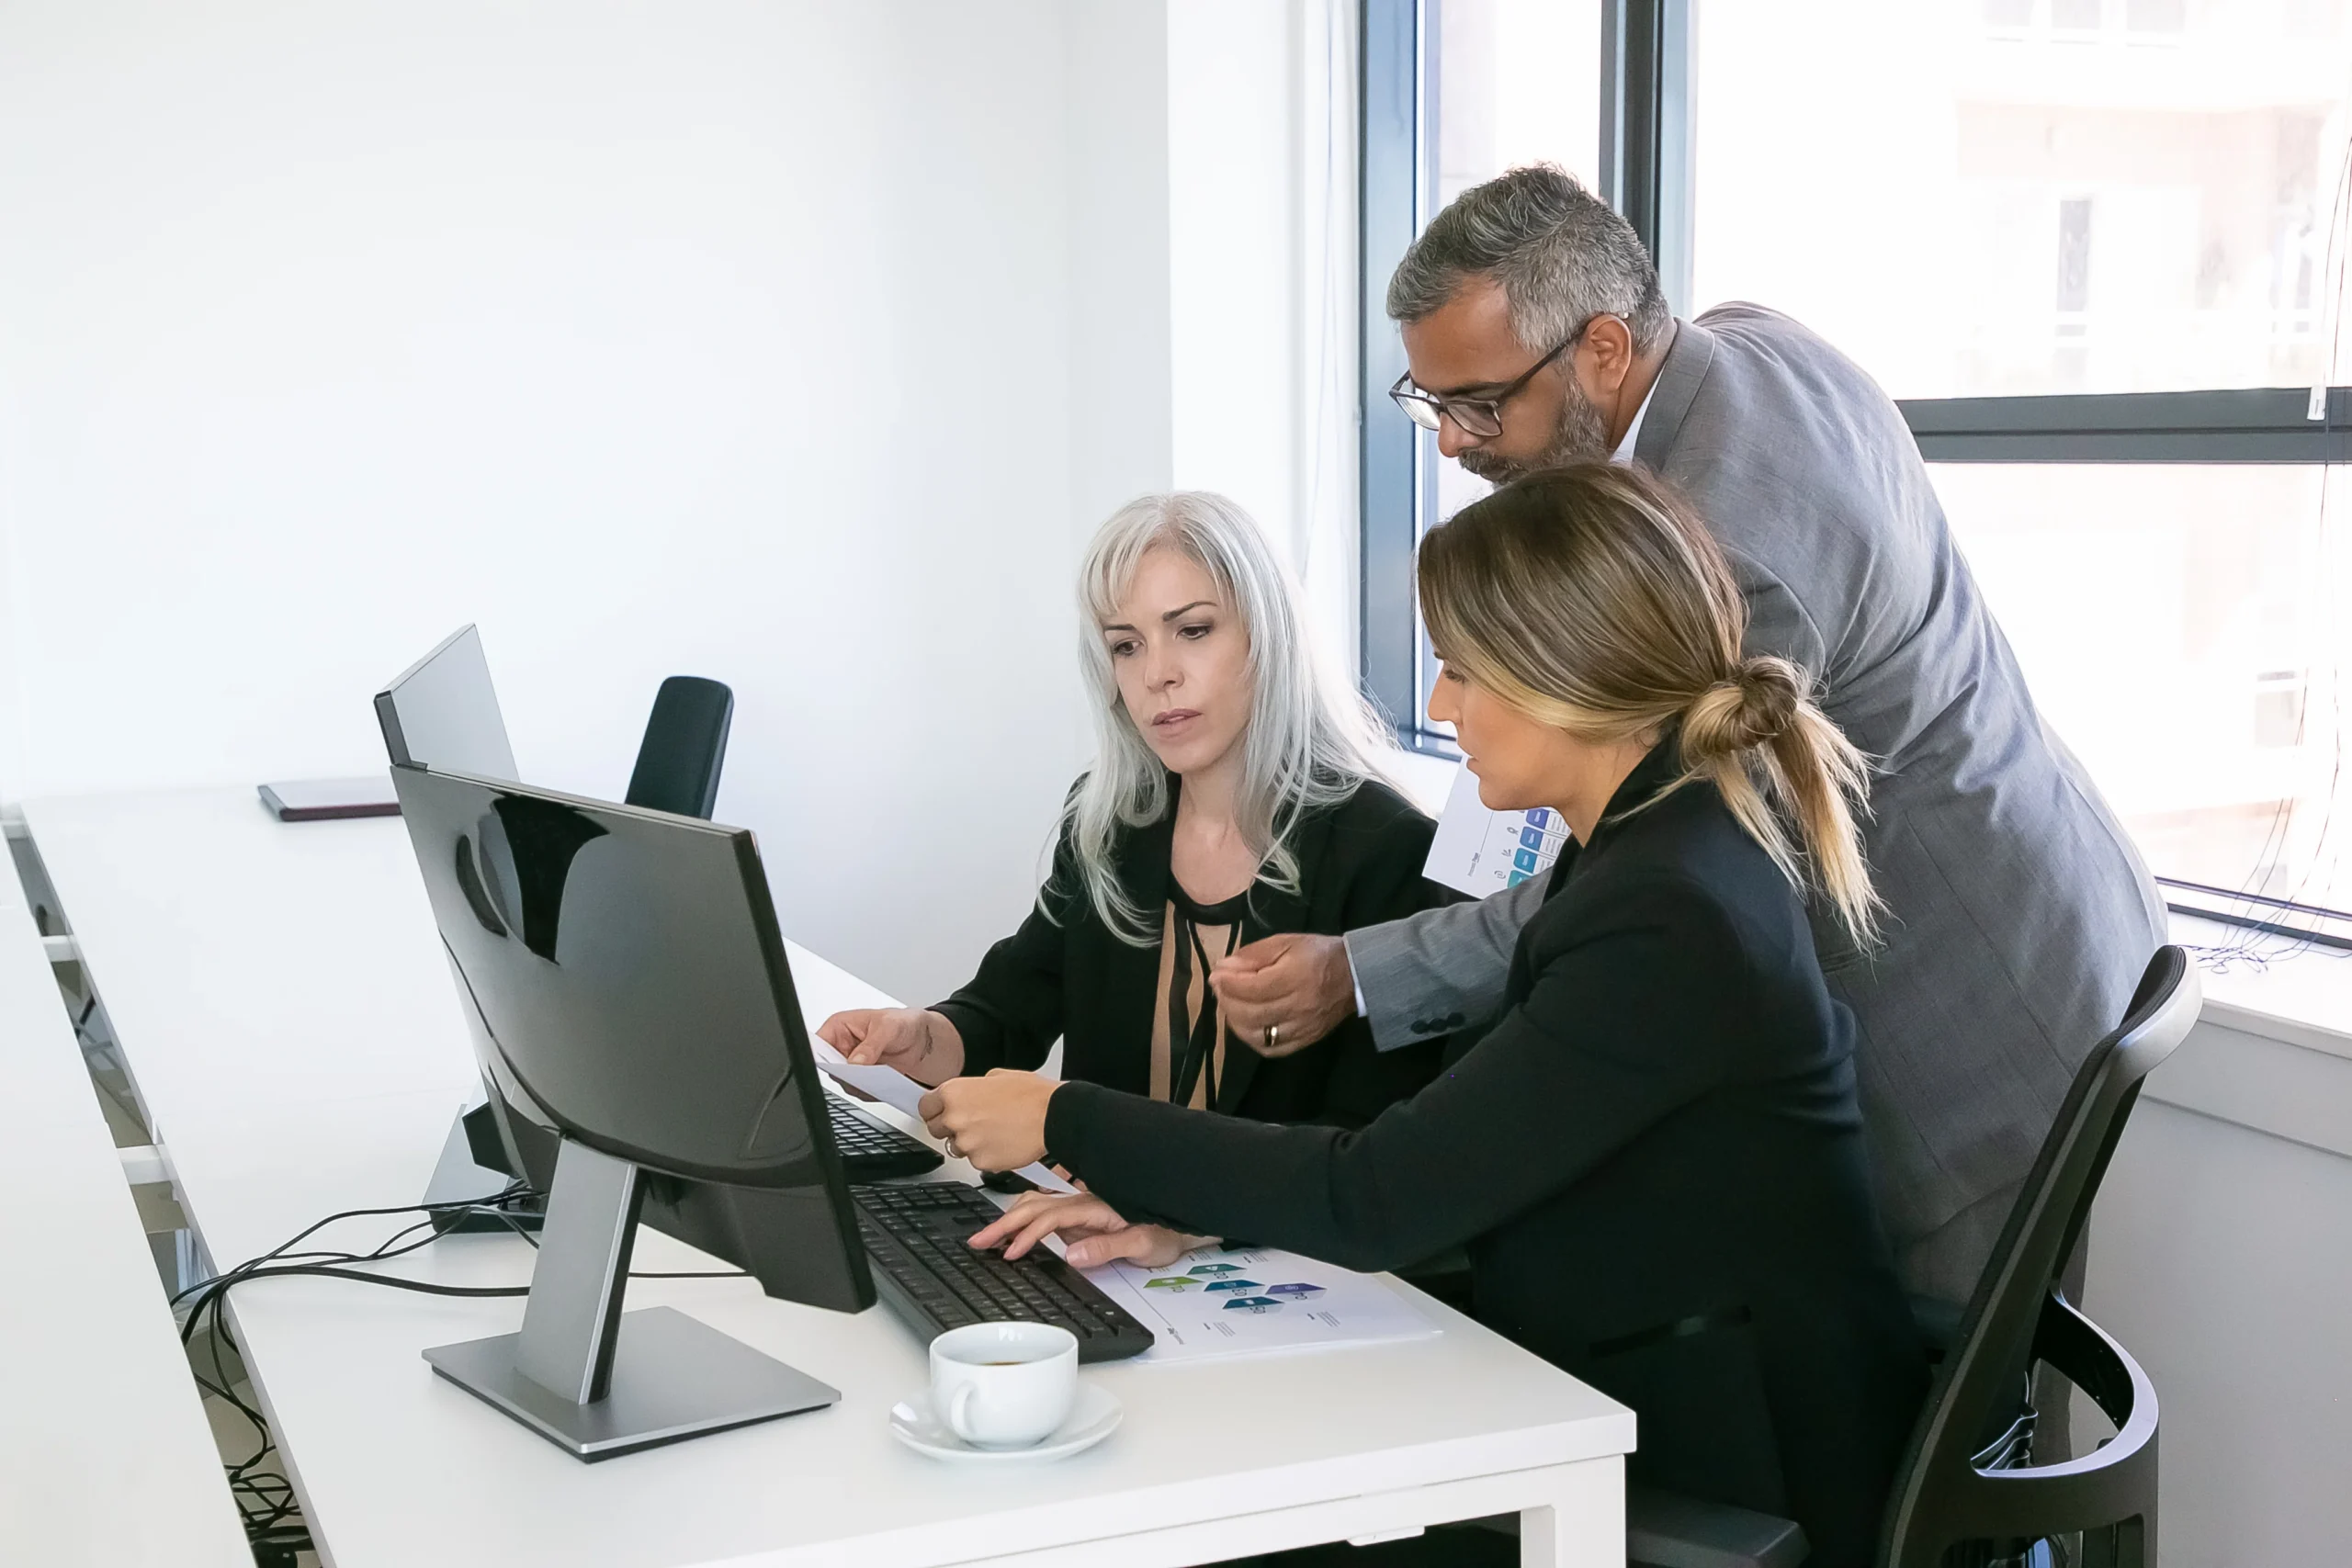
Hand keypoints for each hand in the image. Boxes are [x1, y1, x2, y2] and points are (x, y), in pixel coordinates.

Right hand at [814, 1007, 963, 1085]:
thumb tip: (855, 1062)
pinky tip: (885, 1082)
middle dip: (845, 1074)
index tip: (834, 1066)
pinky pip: (861, 1093)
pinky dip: (872, 1091)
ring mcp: (854, 1066)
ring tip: (879, 1077)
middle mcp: (843, 1048)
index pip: (818, 1045)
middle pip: (830, 1068)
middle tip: (862, 1075)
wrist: (930, 1042)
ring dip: (861, 1084)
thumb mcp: (890, 1027)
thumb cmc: (908, 1023)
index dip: (820, 1057)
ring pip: (845, 1083)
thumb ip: (871, 1045)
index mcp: (840, 1027)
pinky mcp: (866, 1081)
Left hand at [918, 1070, 1059, 1170]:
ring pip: (957, 1148)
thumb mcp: (996, 1076)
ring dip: (971, 1142)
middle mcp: (955, 1118)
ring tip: (996, 1131)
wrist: (1055, 1116)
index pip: (925, 1107)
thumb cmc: (1032, 1095)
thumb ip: (973, 1087)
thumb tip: (967, 1095)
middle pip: (936, 1130)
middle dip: (951, 1127)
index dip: (936, 1110)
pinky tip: (1004, 1142)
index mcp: (954, 1093)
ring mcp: (967, 1143)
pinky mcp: (982, 1163)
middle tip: (975, 1121)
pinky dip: (987, 1155)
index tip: (941, 1112)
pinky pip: (976, 1161)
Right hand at [969, 1191, 1206, 1268]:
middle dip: (1003, 1224)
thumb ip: (1107, 1247)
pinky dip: (1022, 1219)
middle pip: (1033, 1208)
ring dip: (1009, 1220)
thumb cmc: (1165, 1233)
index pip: (1050, 1218)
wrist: (1181, 1223)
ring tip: (986, 1237)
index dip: (1027, 1234)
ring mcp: (1079, 1209)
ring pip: (1035, 1206)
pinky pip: (1043, 1213)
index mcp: (1094, 1208)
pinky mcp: (1079, 1217)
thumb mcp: (1142, 1244)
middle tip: (977, 1241)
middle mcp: (1082, 1203)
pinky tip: (1012, 1231)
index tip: (1009, 1253)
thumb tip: (1071, 1253)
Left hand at [1208, 931, 1355, 1057]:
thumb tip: (1224, 968)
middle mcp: (1299, 1006)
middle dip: (1227, 1001)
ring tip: (1232, 1004)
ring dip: (1235, 1021)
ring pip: (1257, 1035)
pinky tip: (1247, 1024)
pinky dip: (1252, 1039)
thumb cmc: (1317, 954)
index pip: (1252, 988)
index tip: (1216, 974)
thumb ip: (1253, 955)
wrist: (1354, 975)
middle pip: (1251, 1013)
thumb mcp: (1285, 942)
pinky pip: (1271, 1049)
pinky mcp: (1305, 1041)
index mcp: (1296, 977)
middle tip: (1220, 988)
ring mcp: (1303, 1028)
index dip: (1228, 983)